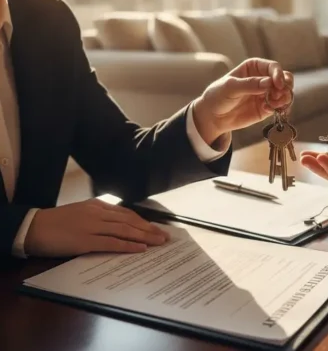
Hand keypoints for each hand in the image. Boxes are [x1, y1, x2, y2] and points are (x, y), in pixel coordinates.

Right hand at [25, 199, 169, 256]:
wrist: (33, 227)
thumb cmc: (56, 222)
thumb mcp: (80, 213)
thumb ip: (98, 217)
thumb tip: (117, 225)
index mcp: (97, 206)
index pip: (126, 213)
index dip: (143, 221)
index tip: (156, 228)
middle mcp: (98, 214)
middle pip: (130, 221)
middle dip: (150, 229)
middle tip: (165, 237)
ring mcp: (93, 227)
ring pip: (125, 230)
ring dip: (145, 237)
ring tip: (159, 243)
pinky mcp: (86, 241)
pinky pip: (112, 243)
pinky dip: (128, 246)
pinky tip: (140, 249)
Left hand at [192, 58, 293, 144]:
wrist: (213, 116)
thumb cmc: (218, 96)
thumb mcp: (230, 87)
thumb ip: (249, 84)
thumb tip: (269, 83)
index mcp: (254, 67)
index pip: (273, 67)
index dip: (278, 74)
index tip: (278, 84)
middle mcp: (263, 78)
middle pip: (284, 78)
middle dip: (285, 86)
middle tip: (278, 95)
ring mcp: (267, 94)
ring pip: (286, 93)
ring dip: (285, 98)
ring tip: (274, 104)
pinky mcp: (267, 108)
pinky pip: (281, 106)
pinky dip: (280, 108)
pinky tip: (269, 110)